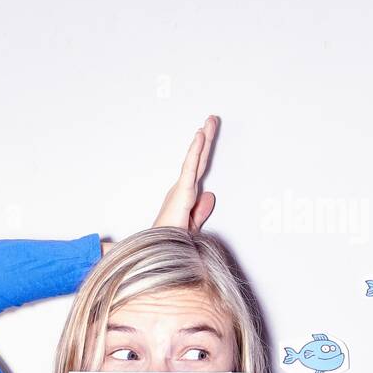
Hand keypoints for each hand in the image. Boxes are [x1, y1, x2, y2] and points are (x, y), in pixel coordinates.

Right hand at [153, 115, 218, 231]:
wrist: (161, 252)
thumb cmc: (171, 242)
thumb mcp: (192, 225)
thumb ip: (201, 210)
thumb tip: (210, 195)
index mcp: (185, 195)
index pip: (199, 169)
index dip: (204, 152)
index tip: (208, 136)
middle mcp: (182, 188)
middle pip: (198, 159)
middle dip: (206, 139)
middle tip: (212, 120)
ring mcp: (181, 188)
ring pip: (195, 159)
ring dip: (203, 139)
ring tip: (209, 121)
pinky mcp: (182, 191)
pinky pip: (191, 167)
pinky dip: (196, 150)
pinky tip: (200, 136)